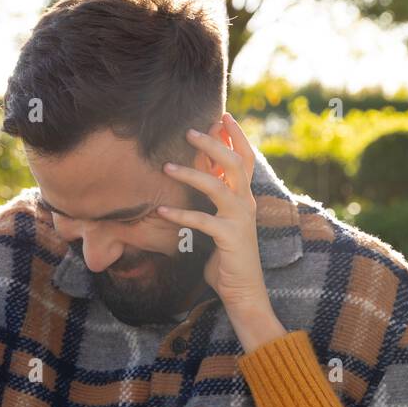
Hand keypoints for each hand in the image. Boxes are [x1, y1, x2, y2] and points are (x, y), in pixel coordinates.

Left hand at [156, 113, 285, 348]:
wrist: (243, 290)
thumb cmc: (227, 257)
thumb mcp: (220, 222)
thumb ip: (213, 200)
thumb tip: (199, 174)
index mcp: (244, 198)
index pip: (244, 159)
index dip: (236, 136)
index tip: (223, 115)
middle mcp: (245, 204)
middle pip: (234, 162)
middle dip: (213, 143)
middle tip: (190, 130)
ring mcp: (239, 219)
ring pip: (218, 185)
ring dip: (192, 173)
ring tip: (167, 167)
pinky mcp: (229, 237)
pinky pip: (203, 221)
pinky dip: (181, 215)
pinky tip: (161, 212)